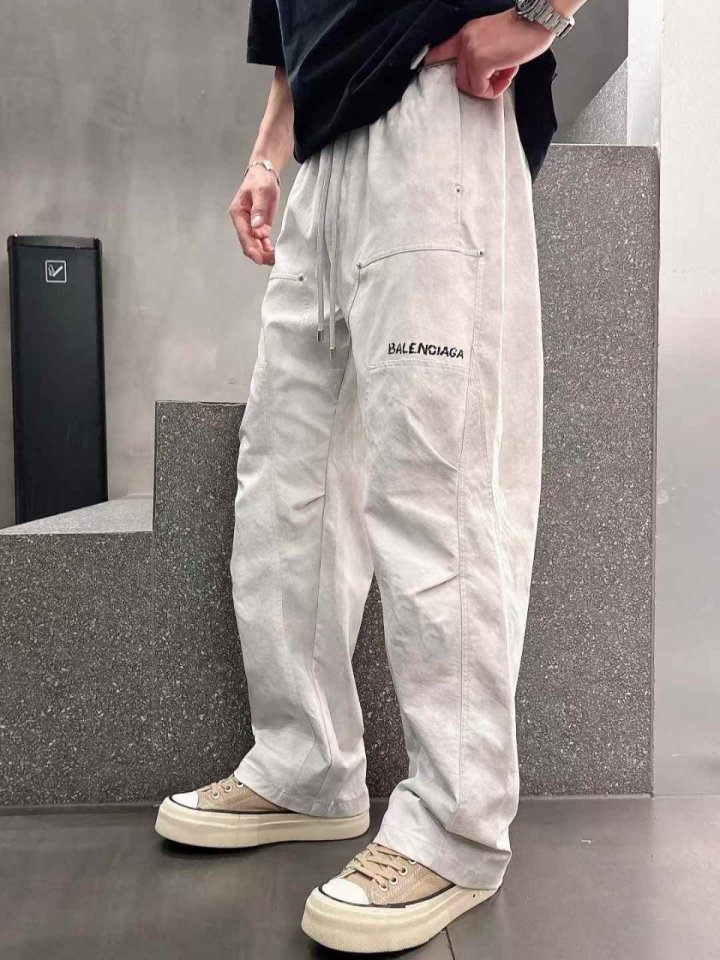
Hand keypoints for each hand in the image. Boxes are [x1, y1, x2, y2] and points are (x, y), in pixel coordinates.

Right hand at [229, 166, 280, 265]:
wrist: (265, 174)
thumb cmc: (260, 180)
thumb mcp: (261, 191)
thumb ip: (258, 208)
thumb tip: (256, 226)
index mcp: (238, 213)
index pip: (243, 235)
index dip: (251, 248)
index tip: (259, 258)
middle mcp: (243, 222)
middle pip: (248, 243)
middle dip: (258, 254)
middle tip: (270, 261)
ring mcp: (251, 226)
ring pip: (255, 245)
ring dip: (264, 254)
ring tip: (275, 259)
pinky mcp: (260, 227)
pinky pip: (262, 242)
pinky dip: (267, 249)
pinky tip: (274, 254)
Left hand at [425, 9, 553, 98]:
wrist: (537, 20)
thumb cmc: (523, 30)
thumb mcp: (494, 38)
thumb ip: (482, 53)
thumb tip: (483, 74)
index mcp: (467, 34)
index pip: (440, 50)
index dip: (431, 61)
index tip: (423, 68)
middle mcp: (465, 40)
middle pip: (460, 79)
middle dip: (481, 85)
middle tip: (500, 77)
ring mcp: (471, 50)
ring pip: (470, 86)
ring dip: (490, 87)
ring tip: (506, 74)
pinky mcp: (480, 60)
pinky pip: (481, 88)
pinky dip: (496, 88)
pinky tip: (508, 74)